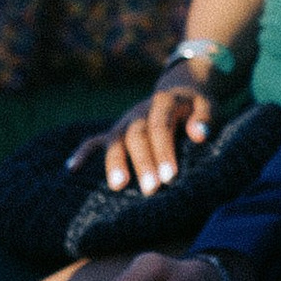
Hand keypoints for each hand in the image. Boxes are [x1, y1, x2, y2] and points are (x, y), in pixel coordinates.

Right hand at [74, 70, 216, 194]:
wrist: (180, 90)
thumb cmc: (197, 107)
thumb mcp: (209, 106)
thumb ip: (205, 119)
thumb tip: (199, 135)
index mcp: (164, 103)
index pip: (161, 127)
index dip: (164, 151)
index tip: (171, 177)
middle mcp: (140, 112)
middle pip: (137, 136)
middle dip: (143, 163)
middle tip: (151, 190)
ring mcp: (125, 122)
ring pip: (115, 140)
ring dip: (115, 162)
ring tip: (117, 186)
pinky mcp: (116, 131)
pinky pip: (94, 140)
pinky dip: (82, 153)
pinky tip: (71, 169)